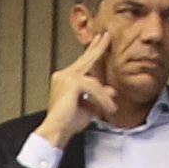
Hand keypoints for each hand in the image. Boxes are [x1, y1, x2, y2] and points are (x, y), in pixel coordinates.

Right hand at [37, 35, 113, 151]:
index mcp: (65, 79)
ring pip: (94, 82)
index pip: (82, 63)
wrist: (56, 131)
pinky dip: (102, 98)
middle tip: (107, 36)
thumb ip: (99, 97)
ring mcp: (66, 77)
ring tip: (111, 108)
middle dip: (98, 48)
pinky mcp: (71, 83)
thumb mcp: (89, 107)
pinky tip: (107, 108)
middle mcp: (63, 75)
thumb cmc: (68, 123)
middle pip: (85, 60)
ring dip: (104, 96)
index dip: (92, 51)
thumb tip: (112, 90)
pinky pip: (93, 88)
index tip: (99, 40)